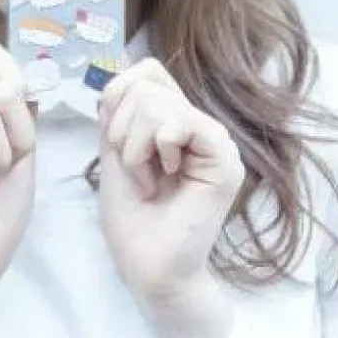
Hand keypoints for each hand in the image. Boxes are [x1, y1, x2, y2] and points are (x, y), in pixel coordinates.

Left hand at [97, 59, 244, 337]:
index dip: (118, 98)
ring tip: (148, 180)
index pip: (146, 71)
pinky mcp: (225, 159)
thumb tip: (116, 70)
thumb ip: (116, 113)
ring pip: (157, 102)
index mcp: (175, 121)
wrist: (148, 267)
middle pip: (145, 83)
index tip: (116, 144)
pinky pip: (182, 123)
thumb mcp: (112, 153)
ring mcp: (214, 140)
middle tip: (135, 171)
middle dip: (122, 129)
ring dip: (134, 146)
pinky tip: (166, 178)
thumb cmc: (132, 219)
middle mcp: (198, 124)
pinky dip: (156, 149)